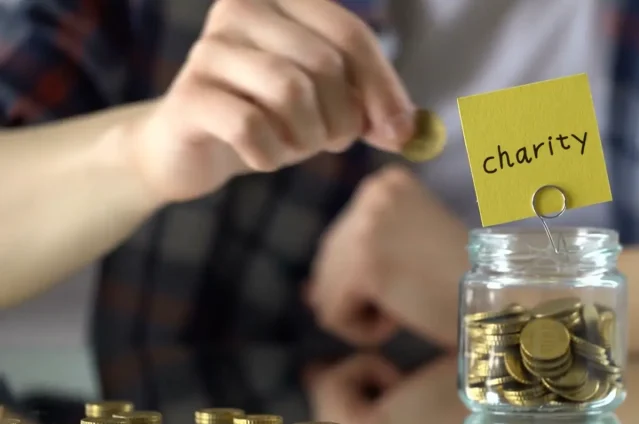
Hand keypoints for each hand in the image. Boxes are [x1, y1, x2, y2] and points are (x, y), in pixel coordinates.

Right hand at [127, 0, 415, 202]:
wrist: (191, 147)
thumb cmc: (270, 116)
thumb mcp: (328, 106)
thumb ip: (371, 110)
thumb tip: (412, 131)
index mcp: (283, 0)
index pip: (350, 35)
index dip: (383, 87)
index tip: (399, 132)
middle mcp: (241, 9)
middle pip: (324, 64)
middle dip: (343, 118)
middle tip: (334, 142)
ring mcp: (209, 49)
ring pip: (290, 91)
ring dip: (307, 136)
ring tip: (296, 146)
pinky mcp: (189, 94)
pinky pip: (251, 127)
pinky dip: (271, 154)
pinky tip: (263, 156)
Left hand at [307, 166, 467, 347]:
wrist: (506, 303)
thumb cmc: (466, 287)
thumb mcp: (410, 256)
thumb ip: (360, 260)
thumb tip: (307, 293)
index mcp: (385, 182)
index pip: (340, 243)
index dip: (372, 277)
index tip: (419, 274)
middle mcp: (372, 193)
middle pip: (327, 265)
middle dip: (367, 295)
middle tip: (419, 291)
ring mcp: (367, 226)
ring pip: (326, 293)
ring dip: (368, 313)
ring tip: (414, 302)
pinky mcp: (366, 264)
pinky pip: (334, 318)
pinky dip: (368, 332)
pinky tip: (406, 316)